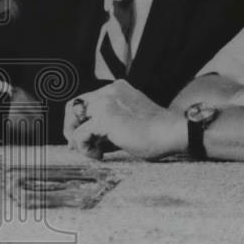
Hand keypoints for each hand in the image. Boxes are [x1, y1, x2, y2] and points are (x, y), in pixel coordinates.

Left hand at [68, 80, 184, 160]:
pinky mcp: (105, 118)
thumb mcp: (127, 122)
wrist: (171, 133)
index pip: (86, 101)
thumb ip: (106, 126)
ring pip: (73, 121)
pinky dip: (84, 148)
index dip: (80, 121)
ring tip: (94, 151)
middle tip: (80, 146)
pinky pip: (79, 135)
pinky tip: (100, 155)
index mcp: (117, 89)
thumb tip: (85, 141)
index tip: (86, 138)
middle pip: (73, 106)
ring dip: (78, 140)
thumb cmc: (155, 132)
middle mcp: (109, 91)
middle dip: (72, 128)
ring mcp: (106, 102)